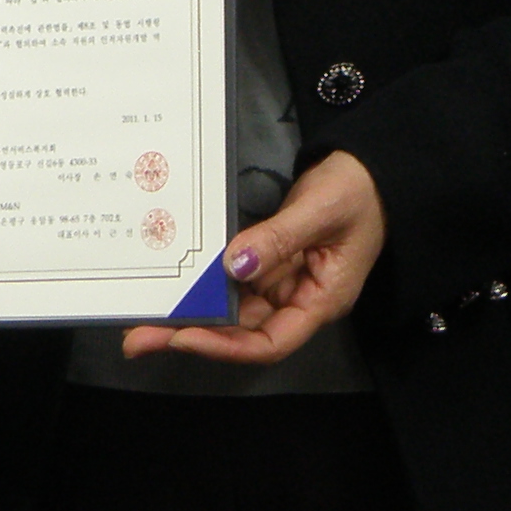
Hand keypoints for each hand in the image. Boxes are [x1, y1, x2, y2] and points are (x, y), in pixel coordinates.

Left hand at [119, 150, 384, 364]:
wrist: (371, 164)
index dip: (226, 346)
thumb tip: (233, 265)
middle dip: (193, 334)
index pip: (270, 343)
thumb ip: (279, 238)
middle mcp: (298, 299)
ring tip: (143, 317)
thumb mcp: (322, 211)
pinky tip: (174, 281)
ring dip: (192, 312)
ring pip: (231, 308)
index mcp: (321, 300)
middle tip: (139, 338)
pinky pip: (232, 279)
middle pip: (241, 331)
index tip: (184, 336)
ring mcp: (282, 280)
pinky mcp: (268, 259)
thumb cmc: (360, 190)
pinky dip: (204, 282)